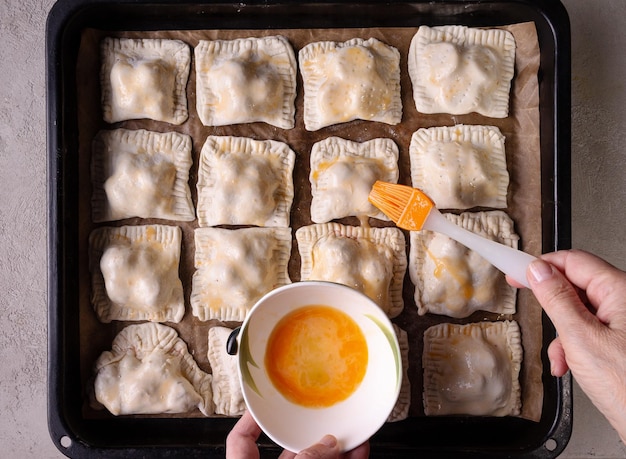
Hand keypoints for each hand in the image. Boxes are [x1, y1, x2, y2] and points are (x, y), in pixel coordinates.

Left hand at [226, 411, 369, 458]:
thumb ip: (306, 458)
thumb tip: (329, 443)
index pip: (241, 441)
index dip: (251, 419)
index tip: (265, 400)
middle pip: (290, 450)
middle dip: (313, 434)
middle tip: (327, 415)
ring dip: (338, 448)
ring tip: (353, 430)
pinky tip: (361, 450)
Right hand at [520, 250, 625, 441]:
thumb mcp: (580, 337)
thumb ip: (556, 299)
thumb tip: (539, 271)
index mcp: (621, 291)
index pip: (574, 261)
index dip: (542, 266)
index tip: (518, 273)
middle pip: (577, 286)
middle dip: (553, 306)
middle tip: (532, 307)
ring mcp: (624, 322)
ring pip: (581, 311)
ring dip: (562, 333)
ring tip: (561, 356)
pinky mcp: (623, 341)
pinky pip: (591, 330)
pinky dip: (574, 346)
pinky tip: (569, 365)